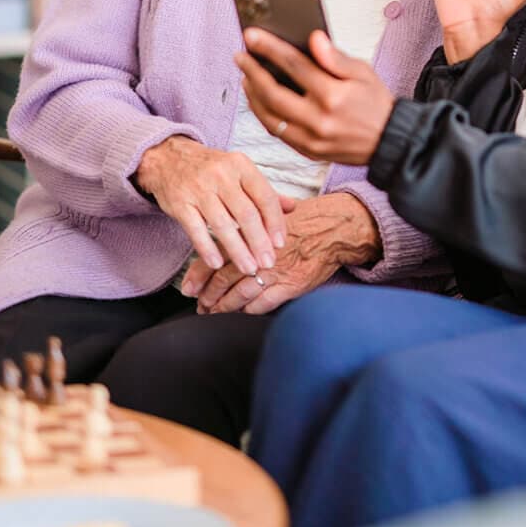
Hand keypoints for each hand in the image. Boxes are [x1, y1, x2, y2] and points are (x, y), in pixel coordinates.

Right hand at [135, 136, 296, 273]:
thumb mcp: (240, 171)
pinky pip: (195, 230)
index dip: (275, 222)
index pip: (264, 196)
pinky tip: (218, 264)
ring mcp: (199, 189)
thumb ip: (264, 191)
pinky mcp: (179, 203)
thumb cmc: (212, 168)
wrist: (169, 157)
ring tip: (249, 269)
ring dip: (238, 250)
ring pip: (222, 225)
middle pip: (245, 214)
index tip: (280, 243)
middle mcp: (221, 175)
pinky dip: (207, 249)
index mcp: (241, 166)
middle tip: (268, 263)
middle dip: (259, 242)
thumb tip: (292, 207)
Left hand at [182, 191, 381, 313]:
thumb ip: (251, 222)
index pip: (218, 256)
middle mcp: (261, 253)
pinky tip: (243, 313)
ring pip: (241, 294)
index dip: (200, 274)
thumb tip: (229, 231)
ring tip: (214, 314)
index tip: (188, 288)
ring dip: (225, 306)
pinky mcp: (292, 285)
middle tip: (200, 306)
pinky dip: (250, 310)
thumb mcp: (275, 212)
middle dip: (209, 295)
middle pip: (224, 278)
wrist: (337, 228)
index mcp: (253, 233)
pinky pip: (264, 303)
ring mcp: (276, 271)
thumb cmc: (307, 219)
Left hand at [235, 29, 394, 165]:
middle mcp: (319, 120)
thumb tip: (313, 38)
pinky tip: (258, 99)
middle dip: (252, 71)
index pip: (295, 66)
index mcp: (334, 96)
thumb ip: (335, 57)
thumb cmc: (376, 104)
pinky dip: (263, 114)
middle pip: (273, 93)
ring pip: (269, 116)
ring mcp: (311, 139)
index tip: (251, 35)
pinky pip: (276, 132)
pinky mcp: (308, 151)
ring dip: (252, 94)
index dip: (270, 48)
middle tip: (240, 55)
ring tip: (246, 75)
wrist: (390, 142)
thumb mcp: (363, 72)